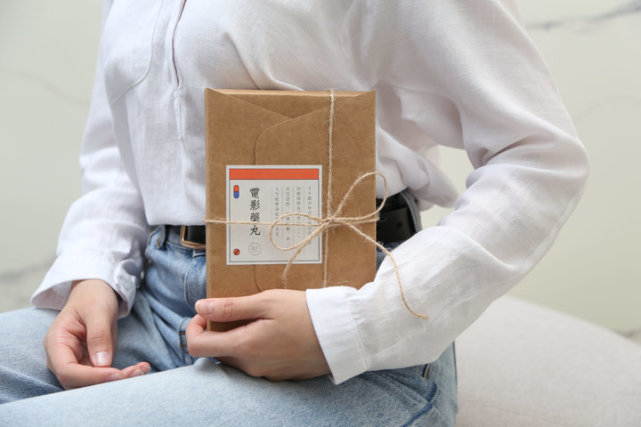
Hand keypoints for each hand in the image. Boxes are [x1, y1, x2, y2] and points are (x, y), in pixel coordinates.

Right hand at [43, 279, 149, 388]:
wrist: (94, 293)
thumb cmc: (93, 297)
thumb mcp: (97, 309)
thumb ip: (98, 334)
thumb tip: (101, 363)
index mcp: (56, 342)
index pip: (67, 370)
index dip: (90, 377)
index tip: (116, 373)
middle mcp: (62, 358)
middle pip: (77, 383)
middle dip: (106, 383)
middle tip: (136, 373)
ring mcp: (75, 364)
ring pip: (91, 386)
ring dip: (117, 382)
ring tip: (141, 370)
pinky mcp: (90, 366)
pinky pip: (103, 378)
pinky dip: (121, 377)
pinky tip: (140, 369)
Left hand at [185, 289, 329, 380]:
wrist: (342, 334)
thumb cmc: (305, 313)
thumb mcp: (267, 301)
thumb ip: (230, 307)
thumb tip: (200, 307)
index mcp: (244, 347)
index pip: (197, 346)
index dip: (193, 327)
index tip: (206, 312)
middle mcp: (251, 366)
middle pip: (217, 352)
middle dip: (218, 331)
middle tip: (236, 310)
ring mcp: (266, 373)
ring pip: (237, 358)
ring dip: (238, 339)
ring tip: (260, 317)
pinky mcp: (280, 375)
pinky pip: (256, 362)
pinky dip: (256, 347)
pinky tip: (275, 331)